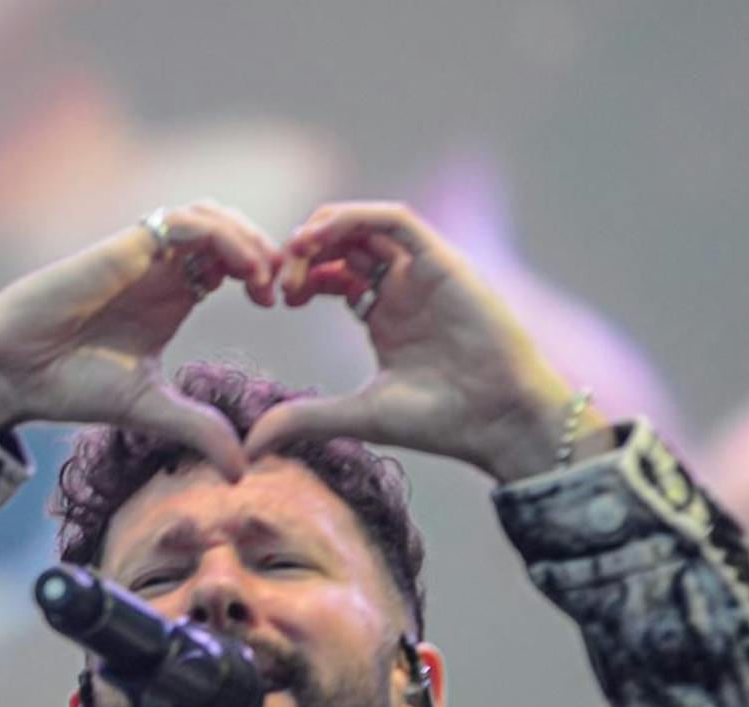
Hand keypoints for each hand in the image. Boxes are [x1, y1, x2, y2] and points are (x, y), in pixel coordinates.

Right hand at [0, 200, 281, 480]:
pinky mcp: (128, 247)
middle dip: (267, 253)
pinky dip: (222, 237)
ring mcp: (146, 254)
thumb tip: (242, 472)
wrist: (17, 369)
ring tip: (266, 283)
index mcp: (174, 296)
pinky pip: (186, 223)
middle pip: (232, 233)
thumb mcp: (152, 409)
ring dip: (249, 241)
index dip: (266, 276)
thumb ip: (199, 430)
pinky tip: (242, 273)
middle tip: (286, 292)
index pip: (235, 264)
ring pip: (213, 218)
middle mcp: (163, 268)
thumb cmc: (71, 383)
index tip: (284, 307)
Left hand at [243, 200, 613, 478]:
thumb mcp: (357, 416)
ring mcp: (422, 272)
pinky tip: (322, 235)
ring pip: (366, 225)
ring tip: (293, 251)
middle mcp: (402, 288)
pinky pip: (396, 221)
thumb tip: (250, 446)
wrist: (498, 419)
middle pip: (345, 245)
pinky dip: (357, 217)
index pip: (333, 275)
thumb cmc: (440, 421)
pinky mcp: (442, 261)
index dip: (299, 277)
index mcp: (383, 316)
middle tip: (278, 277)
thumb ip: (305, 419)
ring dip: (325, 229)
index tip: (273, 298)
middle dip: (305, 253)